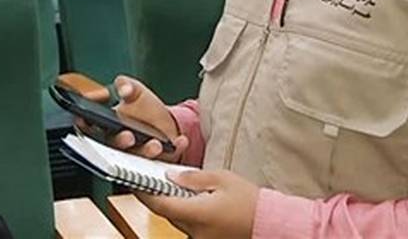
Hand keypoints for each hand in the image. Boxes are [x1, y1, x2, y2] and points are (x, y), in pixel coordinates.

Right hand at [74, 75, 188, 162]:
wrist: (167, 121)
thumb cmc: (145, 106)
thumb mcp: (135, 90)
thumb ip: (126, 85)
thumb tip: (124, 89)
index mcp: (109, 127)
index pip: (92, 130)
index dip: (86, 128)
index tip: (86, 123)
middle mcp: (121, 144)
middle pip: (114, 147)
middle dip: (121, 142)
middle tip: (128, 136)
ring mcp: (138, 155)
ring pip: (138, 158)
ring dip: (147, 151)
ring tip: (156, 144)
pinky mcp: (158, 161)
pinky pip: (165, 158)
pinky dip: (173, 149)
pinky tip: (180, 141)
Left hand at [137, 169, 259, 238]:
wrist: (271, 223)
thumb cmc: (250, 201)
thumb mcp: (221, 179)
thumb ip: (193, 177)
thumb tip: (170, 176)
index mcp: (198, 214)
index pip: (160, 205)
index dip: (144, 193)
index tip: (136, 182)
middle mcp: (196, 231)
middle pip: (167, 213)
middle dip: (162, 196)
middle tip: (160, 178)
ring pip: (178, 220)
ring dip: (176, 205)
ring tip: (183, 187)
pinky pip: (190, 226)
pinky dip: (188, 213)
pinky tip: (196, 201)